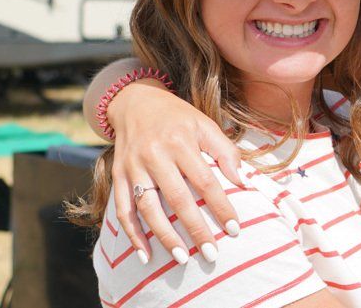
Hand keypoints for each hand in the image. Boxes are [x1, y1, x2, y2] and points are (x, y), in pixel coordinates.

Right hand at [109, 83, 242, 263]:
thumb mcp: (204, 123)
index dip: (220, 206)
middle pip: (177, 198)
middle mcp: (155, 155)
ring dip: (164, 236)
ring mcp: (133, 167)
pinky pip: (123, 210)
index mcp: (181, 141)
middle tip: (211, 254)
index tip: (235, 229)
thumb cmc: (177, 117)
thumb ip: (225, 151)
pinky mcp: (118, 176)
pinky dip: (132, 234)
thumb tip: (242, 181)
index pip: (205, 180)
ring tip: (181, 259)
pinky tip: (145, 255)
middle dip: (195, 229)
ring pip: (147, 208)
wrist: (135, 101)